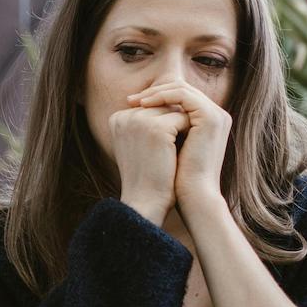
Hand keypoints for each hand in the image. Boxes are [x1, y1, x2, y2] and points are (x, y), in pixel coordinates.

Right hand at [108, 102, 188, 225]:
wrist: (146, 202)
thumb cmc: (147, 176)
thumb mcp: (140, 144)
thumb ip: (148, 122)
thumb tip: (174, 104)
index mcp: (118, 118)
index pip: (151, 106)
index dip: (164, 125)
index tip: (162, 148)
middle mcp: (124, 115)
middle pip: (163, 105)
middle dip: (174, 124)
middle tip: (173, 149)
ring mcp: (139, 120)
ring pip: (174, 110)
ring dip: (182, 127)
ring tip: (176, 150)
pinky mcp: (156, 128)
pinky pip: (183, 118)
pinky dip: (188, 132)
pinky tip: (183, 150)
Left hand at [129, 79, 231, 219]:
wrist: (194, 196)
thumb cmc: (177, 177)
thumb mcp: (168, 146)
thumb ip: (163, 127)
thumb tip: (139, 113)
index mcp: (208, 121)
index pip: (180, 97)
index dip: (156, 97)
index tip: (133, 105)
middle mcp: (216, 115)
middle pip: (180, 89)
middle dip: (153, 92)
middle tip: (130, 100)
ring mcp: (216, 115)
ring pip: (181, 89)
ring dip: (155, 92)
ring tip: (135, 102)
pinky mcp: (211, 118)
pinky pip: (183, 96)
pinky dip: (162, 97)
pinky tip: (144, 106)